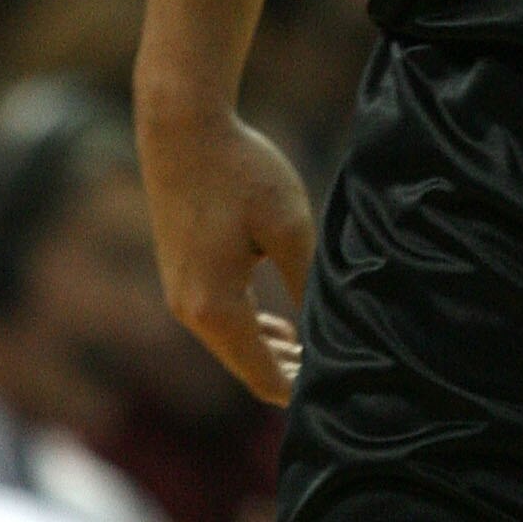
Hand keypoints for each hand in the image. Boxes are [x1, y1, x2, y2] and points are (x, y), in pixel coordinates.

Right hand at [136, 104, 312, 405]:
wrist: (182, 129)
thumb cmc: (241, 172)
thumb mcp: (290, 228)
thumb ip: (308, 284)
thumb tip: (330, 330)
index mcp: (216, 309)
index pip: (264, 378)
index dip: (303, 392)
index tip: (342, 391)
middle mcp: (189, 312)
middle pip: (246, 368)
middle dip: (291, 374)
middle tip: (343, 372)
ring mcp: (179, 296)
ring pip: (232, 345)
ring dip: (272, 353)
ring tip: (318, 352)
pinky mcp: (180, 276)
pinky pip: (219, 322)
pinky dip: (252, 331)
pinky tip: (282, 325)